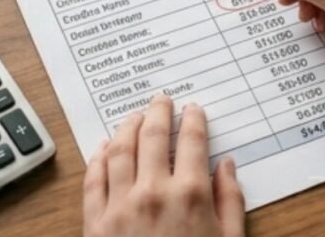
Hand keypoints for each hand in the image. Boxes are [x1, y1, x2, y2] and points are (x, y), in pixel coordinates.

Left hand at [83, 95, 244, 236]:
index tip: (193, 110)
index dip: (194, 120)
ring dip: (127, 127)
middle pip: (153, 137)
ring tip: (133, 116)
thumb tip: (227, 167)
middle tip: (162, 100)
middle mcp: (153, 193)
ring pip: (119, 150)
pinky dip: (99, 157)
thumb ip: (231, 203)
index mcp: (191, 195)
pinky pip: (93, 180)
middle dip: (159, 113)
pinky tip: (104, 148)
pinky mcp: (95, 224)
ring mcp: (120, 207)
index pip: (192, 141)